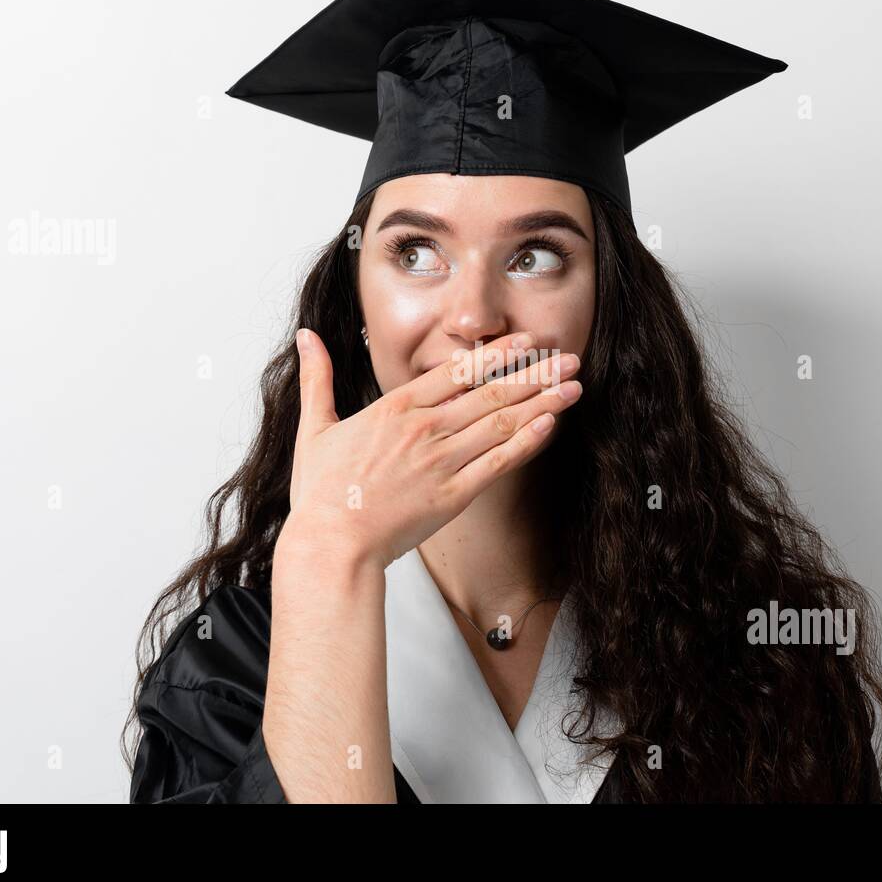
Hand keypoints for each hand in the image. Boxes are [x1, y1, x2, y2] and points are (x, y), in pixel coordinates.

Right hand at [275, 328, 581, 572]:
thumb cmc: (321, 492)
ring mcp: (442, 462)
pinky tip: (550, 426)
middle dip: (535, 373)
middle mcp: (425, 429)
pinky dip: (526, 443)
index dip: (498, 353)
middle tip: (569, 358)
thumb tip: (308, 336)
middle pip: (490, 392)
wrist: (331, 545)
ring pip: (501, 423)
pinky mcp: (453, 496)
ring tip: (573, 387)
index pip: (457, 370)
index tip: (527, 341)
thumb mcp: (315, 427)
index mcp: (396, 408)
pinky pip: (498, 464)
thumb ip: (318, 378)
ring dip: (541, 403)